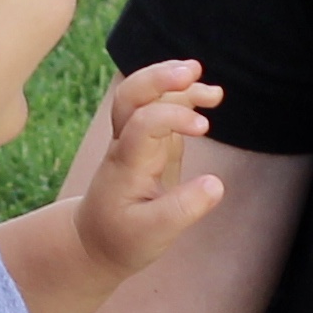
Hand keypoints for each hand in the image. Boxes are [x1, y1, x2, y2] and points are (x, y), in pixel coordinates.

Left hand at [75, 59, 226, 279]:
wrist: (96, 242)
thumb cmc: (123, 238)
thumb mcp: (154, 233)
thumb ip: (184, 209)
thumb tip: (216, 184)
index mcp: (126, 164)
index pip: (143, 123)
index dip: (173, 116)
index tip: (204, 128)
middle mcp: (126, 143)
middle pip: (131, 95)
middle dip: (159, 78)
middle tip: (192, 71)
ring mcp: (136, 139)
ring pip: (145, 96)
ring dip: (174, 83)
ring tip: (213, 90)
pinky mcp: (149, 142)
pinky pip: (160, 108)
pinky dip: (183, 96)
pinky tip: (210, 96)